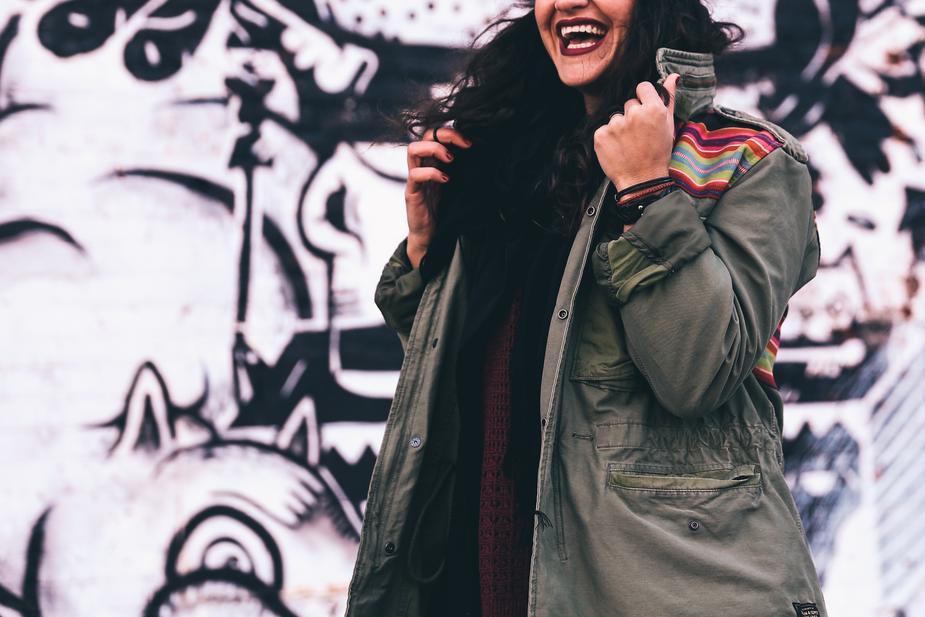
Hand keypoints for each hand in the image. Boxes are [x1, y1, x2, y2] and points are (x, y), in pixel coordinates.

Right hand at [405, 126, 471, 268]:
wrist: (432, 235)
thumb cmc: (446, 209)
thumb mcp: (459, 184)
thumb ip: (465, 169)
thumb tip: (485, 155)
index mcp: (434, 160)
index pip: (438, 133)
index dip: (454, 132)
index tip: (472, 143)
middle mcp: (423, 164)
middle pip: (426, 134)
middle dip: (446, 135)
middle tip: (465, 146)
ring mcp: (415, 177)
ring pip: (413, 149)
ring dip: (435, 149)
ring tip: (451, 160)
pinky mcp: (412, 191)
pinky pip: (415, 174)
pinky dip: (432, 173)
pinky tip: (446, 180)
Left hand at [593, 74, 679, 191]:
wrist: (642, 181)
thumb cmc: (658, 154)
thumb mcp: (668, 126)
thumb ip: (668, 99)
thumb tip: (673, 77)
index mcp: (653, 109)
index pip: (642, 87)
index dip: (643, 98)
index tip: (644, 110)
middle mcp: (634, 114)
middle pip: (629, 104)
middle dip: (632, 116)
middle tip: (639, 135)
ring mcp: (616, 124)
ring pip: (616, 117)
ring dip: (620, 128)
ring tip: (628, 144)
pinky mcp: (601, 135)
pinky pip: (604, 129)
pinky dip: (609, 138)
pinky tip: (618, 149)